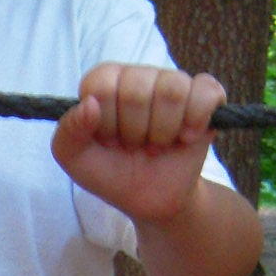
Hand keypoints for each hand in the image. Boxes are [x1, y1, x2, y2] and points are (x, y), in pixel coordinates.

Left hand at [52, 64, 225, 224]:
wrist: (149, 200)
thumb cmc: (110, 172)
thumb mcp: (75, 159)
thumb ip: (68, 131)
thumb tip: (89, 104)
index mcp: (106, 82)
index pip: (102, 85)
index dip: (106, 122)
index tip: (107, 141)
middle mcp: (140, 76)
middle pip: (137, 89)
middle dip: (134, 132)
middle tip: (134, 146)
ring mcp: (174, 83)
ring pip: (173, 90)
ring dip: (163, 132)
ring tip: (157, 145)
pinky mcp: (205, 97)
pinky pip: (206, 93)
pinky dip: (196, 121)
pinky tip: (186, 138)